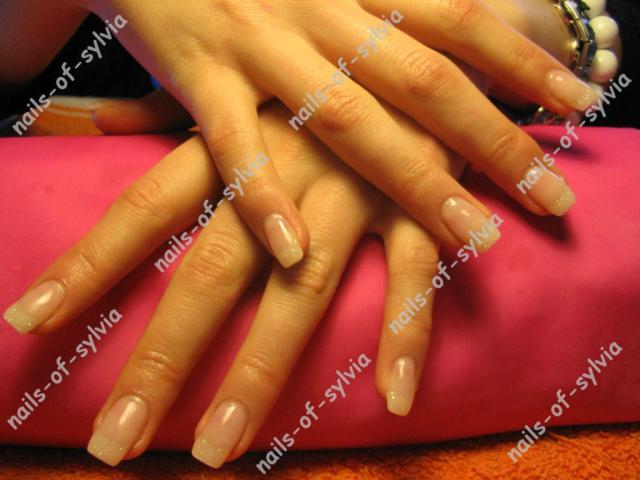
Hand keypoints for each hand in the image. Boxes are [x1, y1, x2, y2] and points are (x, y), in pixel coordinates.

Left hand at [3, 99, 466, 466]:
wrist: (414, 40)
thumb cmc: (320, 72)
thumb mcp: (248, 82)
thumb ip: (177, 108)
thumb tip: (102, 117)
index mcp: (233, 139)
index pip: (144, 208)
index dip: (87, 266)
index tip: (30, 322)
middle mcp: (284, 172)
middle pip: (210, 275)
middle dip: (163, 359)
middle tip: (115, 441)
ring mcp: (352, 190)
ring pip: (301, 291)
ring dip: (261, 372)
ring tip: (219, 449)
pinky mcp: (418, 203)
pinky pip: (410, 274)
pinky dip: (404, 333)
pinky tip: (393, 400)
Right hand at [72, 0, 590, 261]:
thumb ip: (381, 8)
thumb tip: (449, 35)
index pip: (460, 19)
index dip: (525, 61)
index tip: (579, 104)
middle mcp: (319, 8)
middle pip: (425, 80)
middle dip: (495, 141)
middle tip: (553, 198)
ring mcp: (259, 41)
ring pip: (347, 118)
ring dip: (414, 182)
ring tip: (474, 237)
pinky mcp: (197, 72)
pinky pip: (233, 144)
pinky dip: (261, 198)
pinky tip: (296, 252)